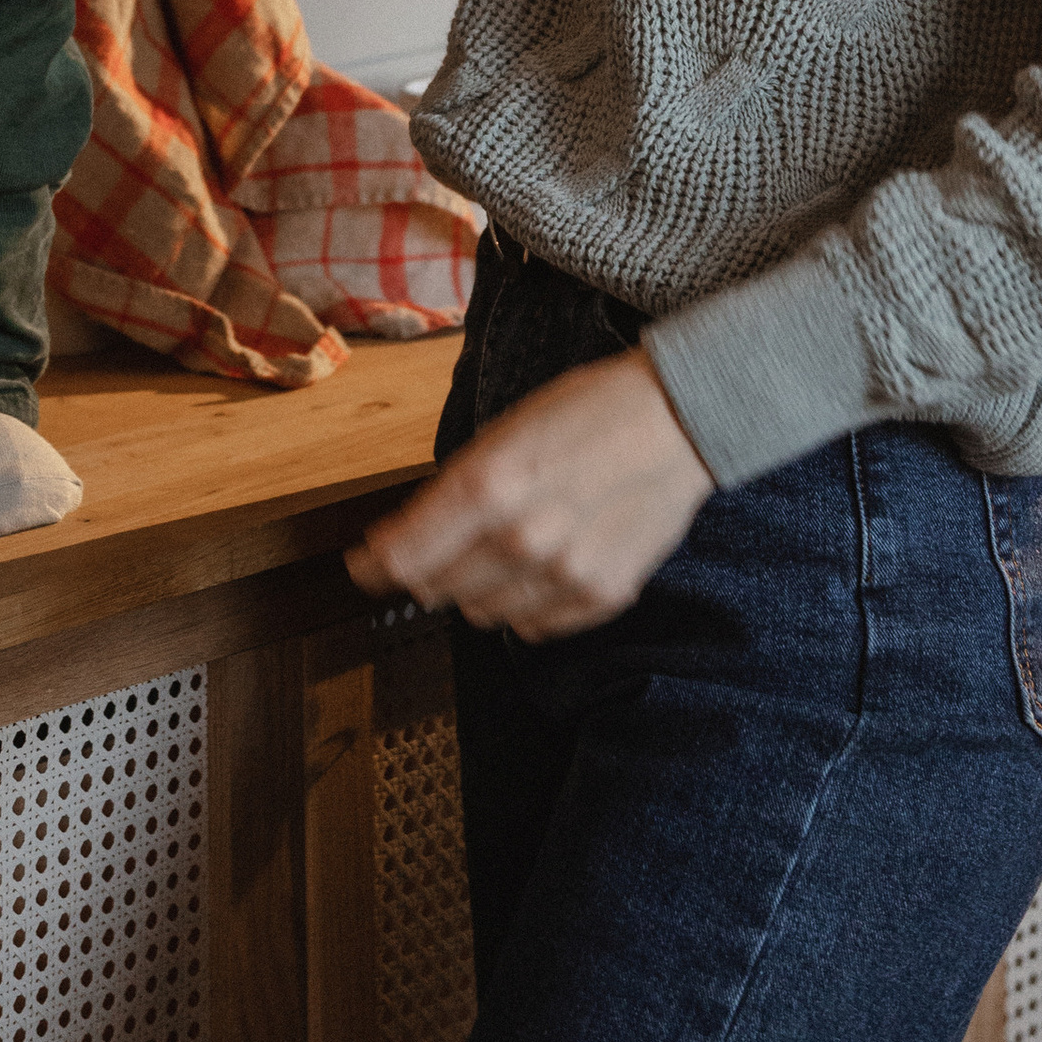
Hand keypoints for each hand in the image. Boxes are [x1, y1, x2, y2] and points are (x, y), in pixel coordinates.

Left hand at [347, 349, 714, 638]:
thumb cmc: (590, 412)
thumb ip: (456, 489)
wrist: (678, 422)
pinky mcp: (601, 596)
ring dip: (474, 590)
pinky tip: (535, 572)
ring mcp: (563, 573)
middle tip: (437, 548)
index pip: (403, 556)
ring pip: (480, 614)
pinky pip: (533, 628)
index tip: (364, 565)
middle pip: (436, 589)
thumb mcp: (505, 431)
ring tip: (499, 551)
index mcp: (488, 485)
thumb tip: (408, 537)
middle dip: (426, 570)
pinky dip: (522, 608)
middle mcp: (520, 538)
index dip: (372, 565)